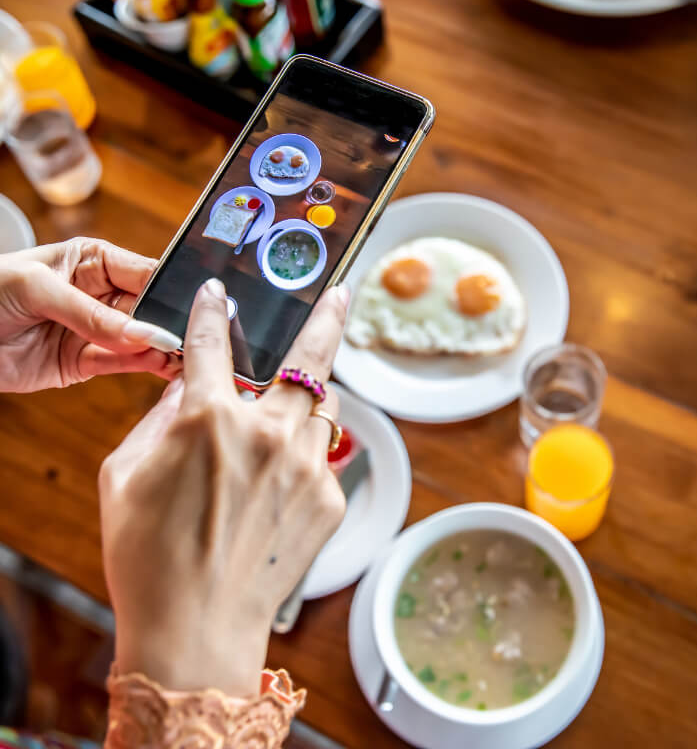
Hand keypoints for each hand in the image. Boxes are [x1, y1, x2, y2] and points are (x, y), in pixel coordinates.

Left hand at [0, 238, 181, 391]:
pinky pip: (122, 363)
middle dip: (173, 323)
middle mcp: (102, 295)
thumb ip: (93, 313)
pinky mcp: (85, 362)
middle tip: (198, 339)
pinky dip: (144, 366)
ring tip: (188, 357)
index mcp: (94, 261)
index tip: (199, 308)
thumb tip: (144, 332)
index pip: (147, 274)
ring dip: (165, 348)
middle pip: (152, 309)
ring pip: (142, 340)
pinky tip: (164, 366)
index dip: (173, 290)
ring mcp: (96, 330)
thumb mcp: (38, 289)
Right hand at [99, 278, 348, 695]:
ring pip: (324, 405)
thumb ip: (159, 421)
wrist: (196, 632)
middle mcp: (267, 432)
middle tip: (342, 294)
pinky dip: (305, 454)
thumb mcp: (125, 476)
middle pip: (309, 357)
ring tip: (299, 398)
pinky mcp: (329, 498)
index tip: (218, 294)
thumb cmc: (148, 558)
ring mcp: (305, 465)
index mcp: (209, 419)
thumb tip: (187, 390)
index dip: (211, 313)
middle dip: (327, 317)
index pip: (210, 344)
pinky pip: (324, 456)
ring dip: (312, 394)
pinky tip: (281, 480)